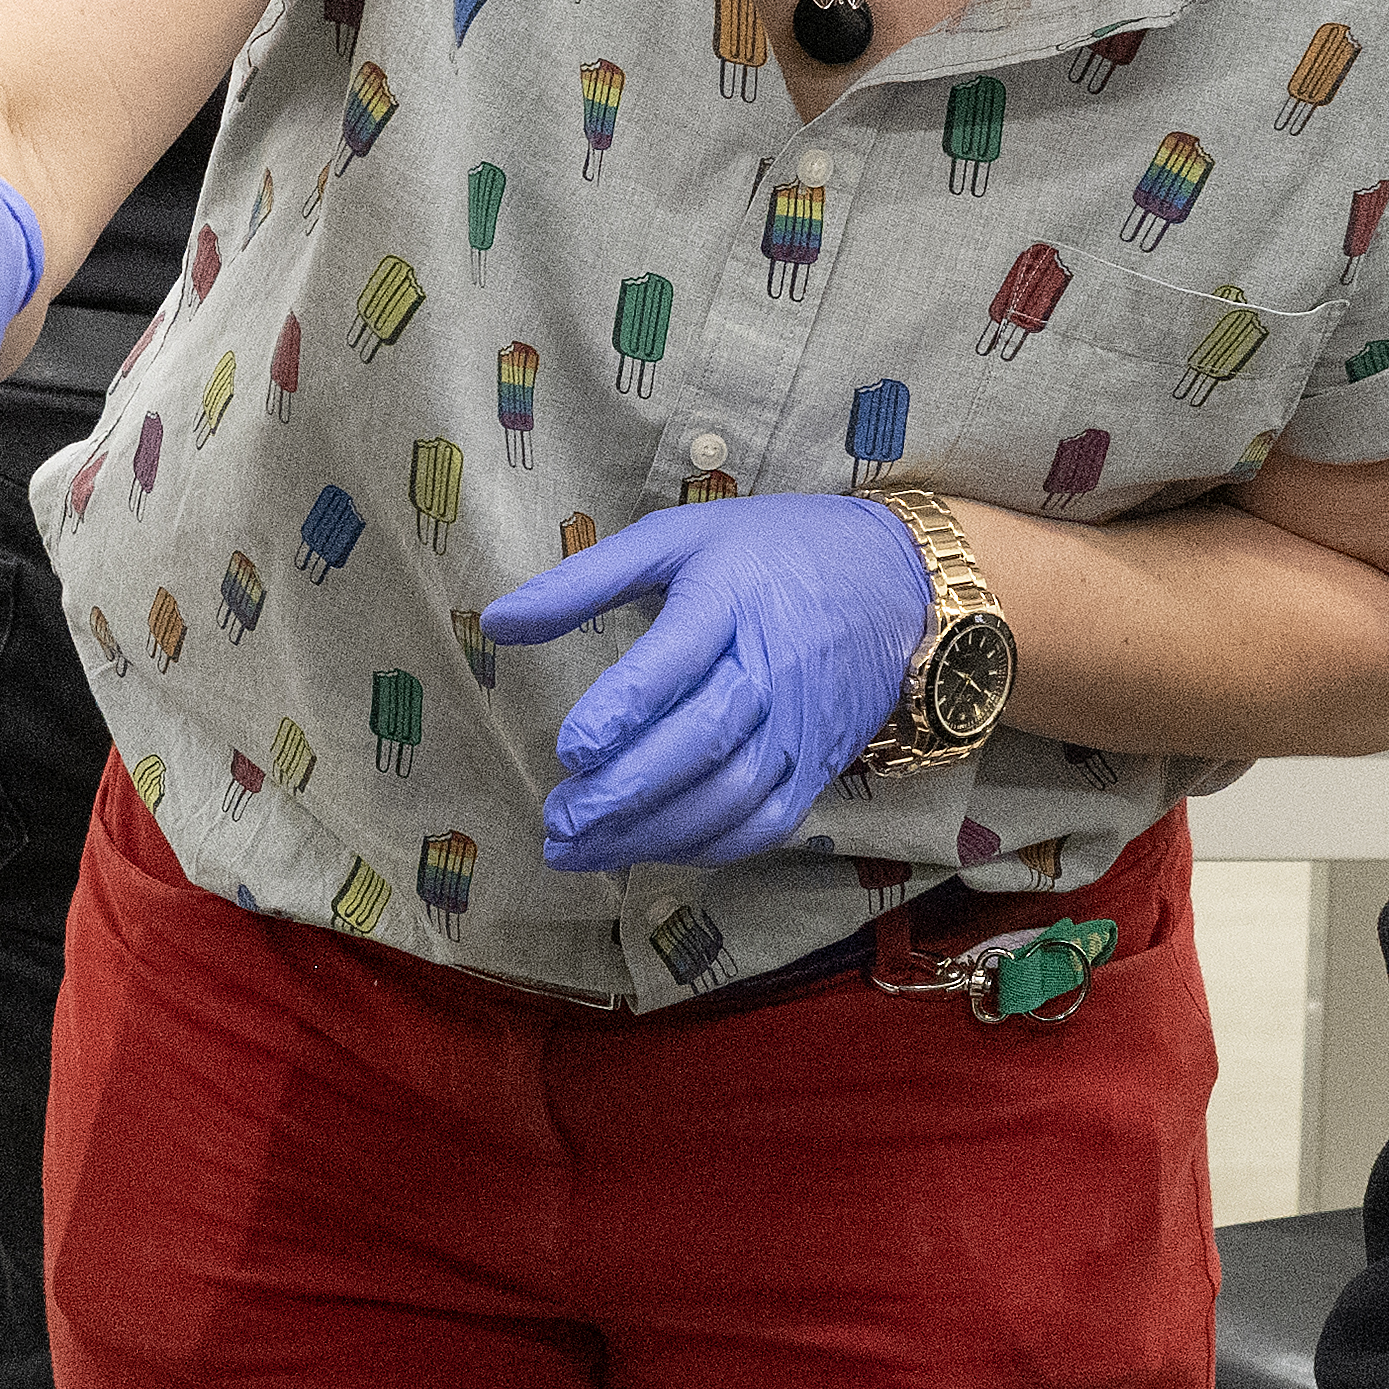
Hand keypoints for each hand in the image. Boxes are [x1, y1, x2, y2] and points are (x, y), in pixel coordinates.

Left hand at [476, 493, 932, 876]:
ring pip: (729, 796)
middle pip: (700, 741)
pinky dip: (704, 847)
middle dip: (626, 790)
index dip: (623, 711)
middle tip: (558, 819)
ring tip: (579, 849)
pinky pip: (763, 823)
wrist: (893, 583)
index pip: (675, 662)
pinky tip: (648, 849)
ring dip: (653, 834)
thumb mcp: (677, 539)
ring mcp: (799, 726)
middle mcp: (769, 669)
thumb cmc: (767, 554)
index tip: (572, 749)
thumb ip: (583, 581)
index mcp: (728, 600)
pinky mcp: (817, 767)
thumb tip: (495, 621)